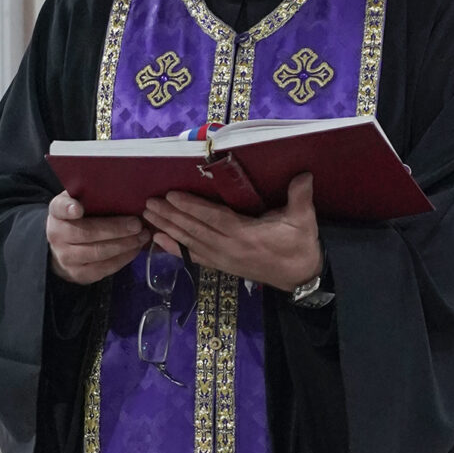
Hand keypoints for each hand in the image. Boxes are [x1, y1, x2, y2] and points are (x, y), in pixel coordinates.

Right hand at [47, 189, 149, 284]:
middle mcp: (57, 236)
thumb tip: (122, 187)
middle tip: (137, 224)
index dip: (68, 208)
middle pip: (87, 233)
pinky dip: (123, 258)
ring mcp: (67, 258)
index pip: (59, 208)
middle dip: (115, 229)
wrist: (63, 249)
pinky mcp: (79, 274)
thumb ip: (90, 196)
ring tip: (142, 237)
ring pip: (98, 253)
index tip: (78, 209)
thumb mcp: (78, 203)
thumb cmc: (79, 219)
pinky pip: (104, 268)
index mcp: (57, 213)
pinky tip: (135, 249)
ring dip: (124, 245)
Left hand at [143, 172, 322, 291]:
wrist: (302, 277)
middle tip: (149, 204)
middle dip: (171, 216)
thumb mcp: (304, 220)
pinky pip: (194, 257)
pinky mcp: (222, 266)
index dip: (191, 207)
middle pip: (195, 230)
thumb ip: (300, 197)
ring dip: (168, 229)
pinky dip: (175, 249)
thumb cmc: (300, 245)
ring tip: (149, 217)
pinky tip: (159, 241)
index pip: (213, 218)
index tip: (171, 196)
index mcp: (246, 235)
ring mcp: (223, 259)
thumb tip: (304, 175)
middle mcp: (229, 248)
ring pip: (191, 243)